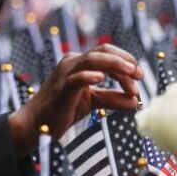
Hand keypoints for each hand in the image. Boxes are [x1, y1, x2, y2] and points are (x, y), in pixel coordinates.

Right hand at [7, 44, 142, 154]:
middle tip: (139, 75)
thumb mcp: (92, 102)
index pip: (108, 54)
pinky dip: (90, 76)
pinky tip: (102, 79)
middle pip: (103, 51)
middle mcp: (72, 62)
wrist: (36, 124)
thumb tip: (135, 100)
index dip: (127, 62)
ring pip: (93, 59)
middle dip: (125, 60)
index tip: (140, 77)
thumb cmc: (62, 110)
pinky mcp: (61, 88)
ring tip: (130, 75)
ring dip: (115, 65)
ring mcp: (65, 73)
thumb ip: (112, 98)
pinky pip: (76, 78)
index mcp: (80, 63)